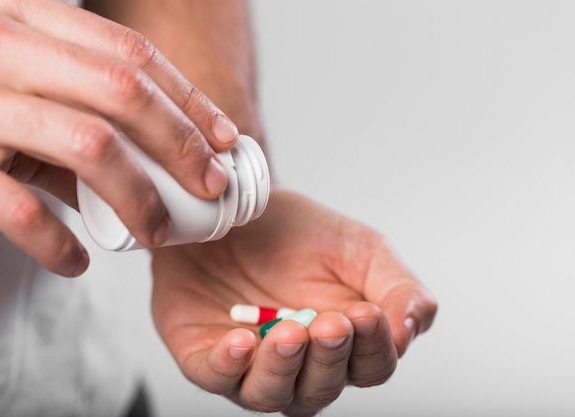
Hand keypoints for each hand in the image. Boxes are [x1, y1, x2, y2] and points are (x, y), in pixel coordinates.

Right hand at [0, 0, 238, 275]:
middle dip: (180, 145)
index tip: (224, 140)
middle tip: (210, 186)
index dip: (189, 99)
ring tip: (157, 233)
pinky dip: (58, 244)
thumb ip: (91, 105)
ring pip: (87, 147)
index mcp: (26, 18)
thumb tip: (179, 155)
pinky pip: (20, 209)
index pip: (132, 54)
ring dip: (137, 199)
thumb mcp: (27, 81)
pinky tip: (78, 261)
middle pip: (122, 93)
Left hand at [151, 189, 436, 416]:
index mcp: (342, 339)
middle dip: (328, 359)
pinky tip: (241, 341)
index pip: (370, 366)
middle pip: (322, 388)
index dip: (373, 348)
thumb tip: (407, 333)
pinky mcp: (204, 354)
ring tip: (289, 332)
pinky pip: (215, 377)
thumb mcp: (358, 247)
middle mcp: (298, 361)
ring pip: (271, 394)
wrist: (234, 205)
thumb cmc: (296, 231)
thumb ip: (396, 288)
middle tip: (329, 323)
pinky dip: (229, 365)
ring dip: (283, 368)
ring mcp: (250, 362)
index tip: (368, 314)